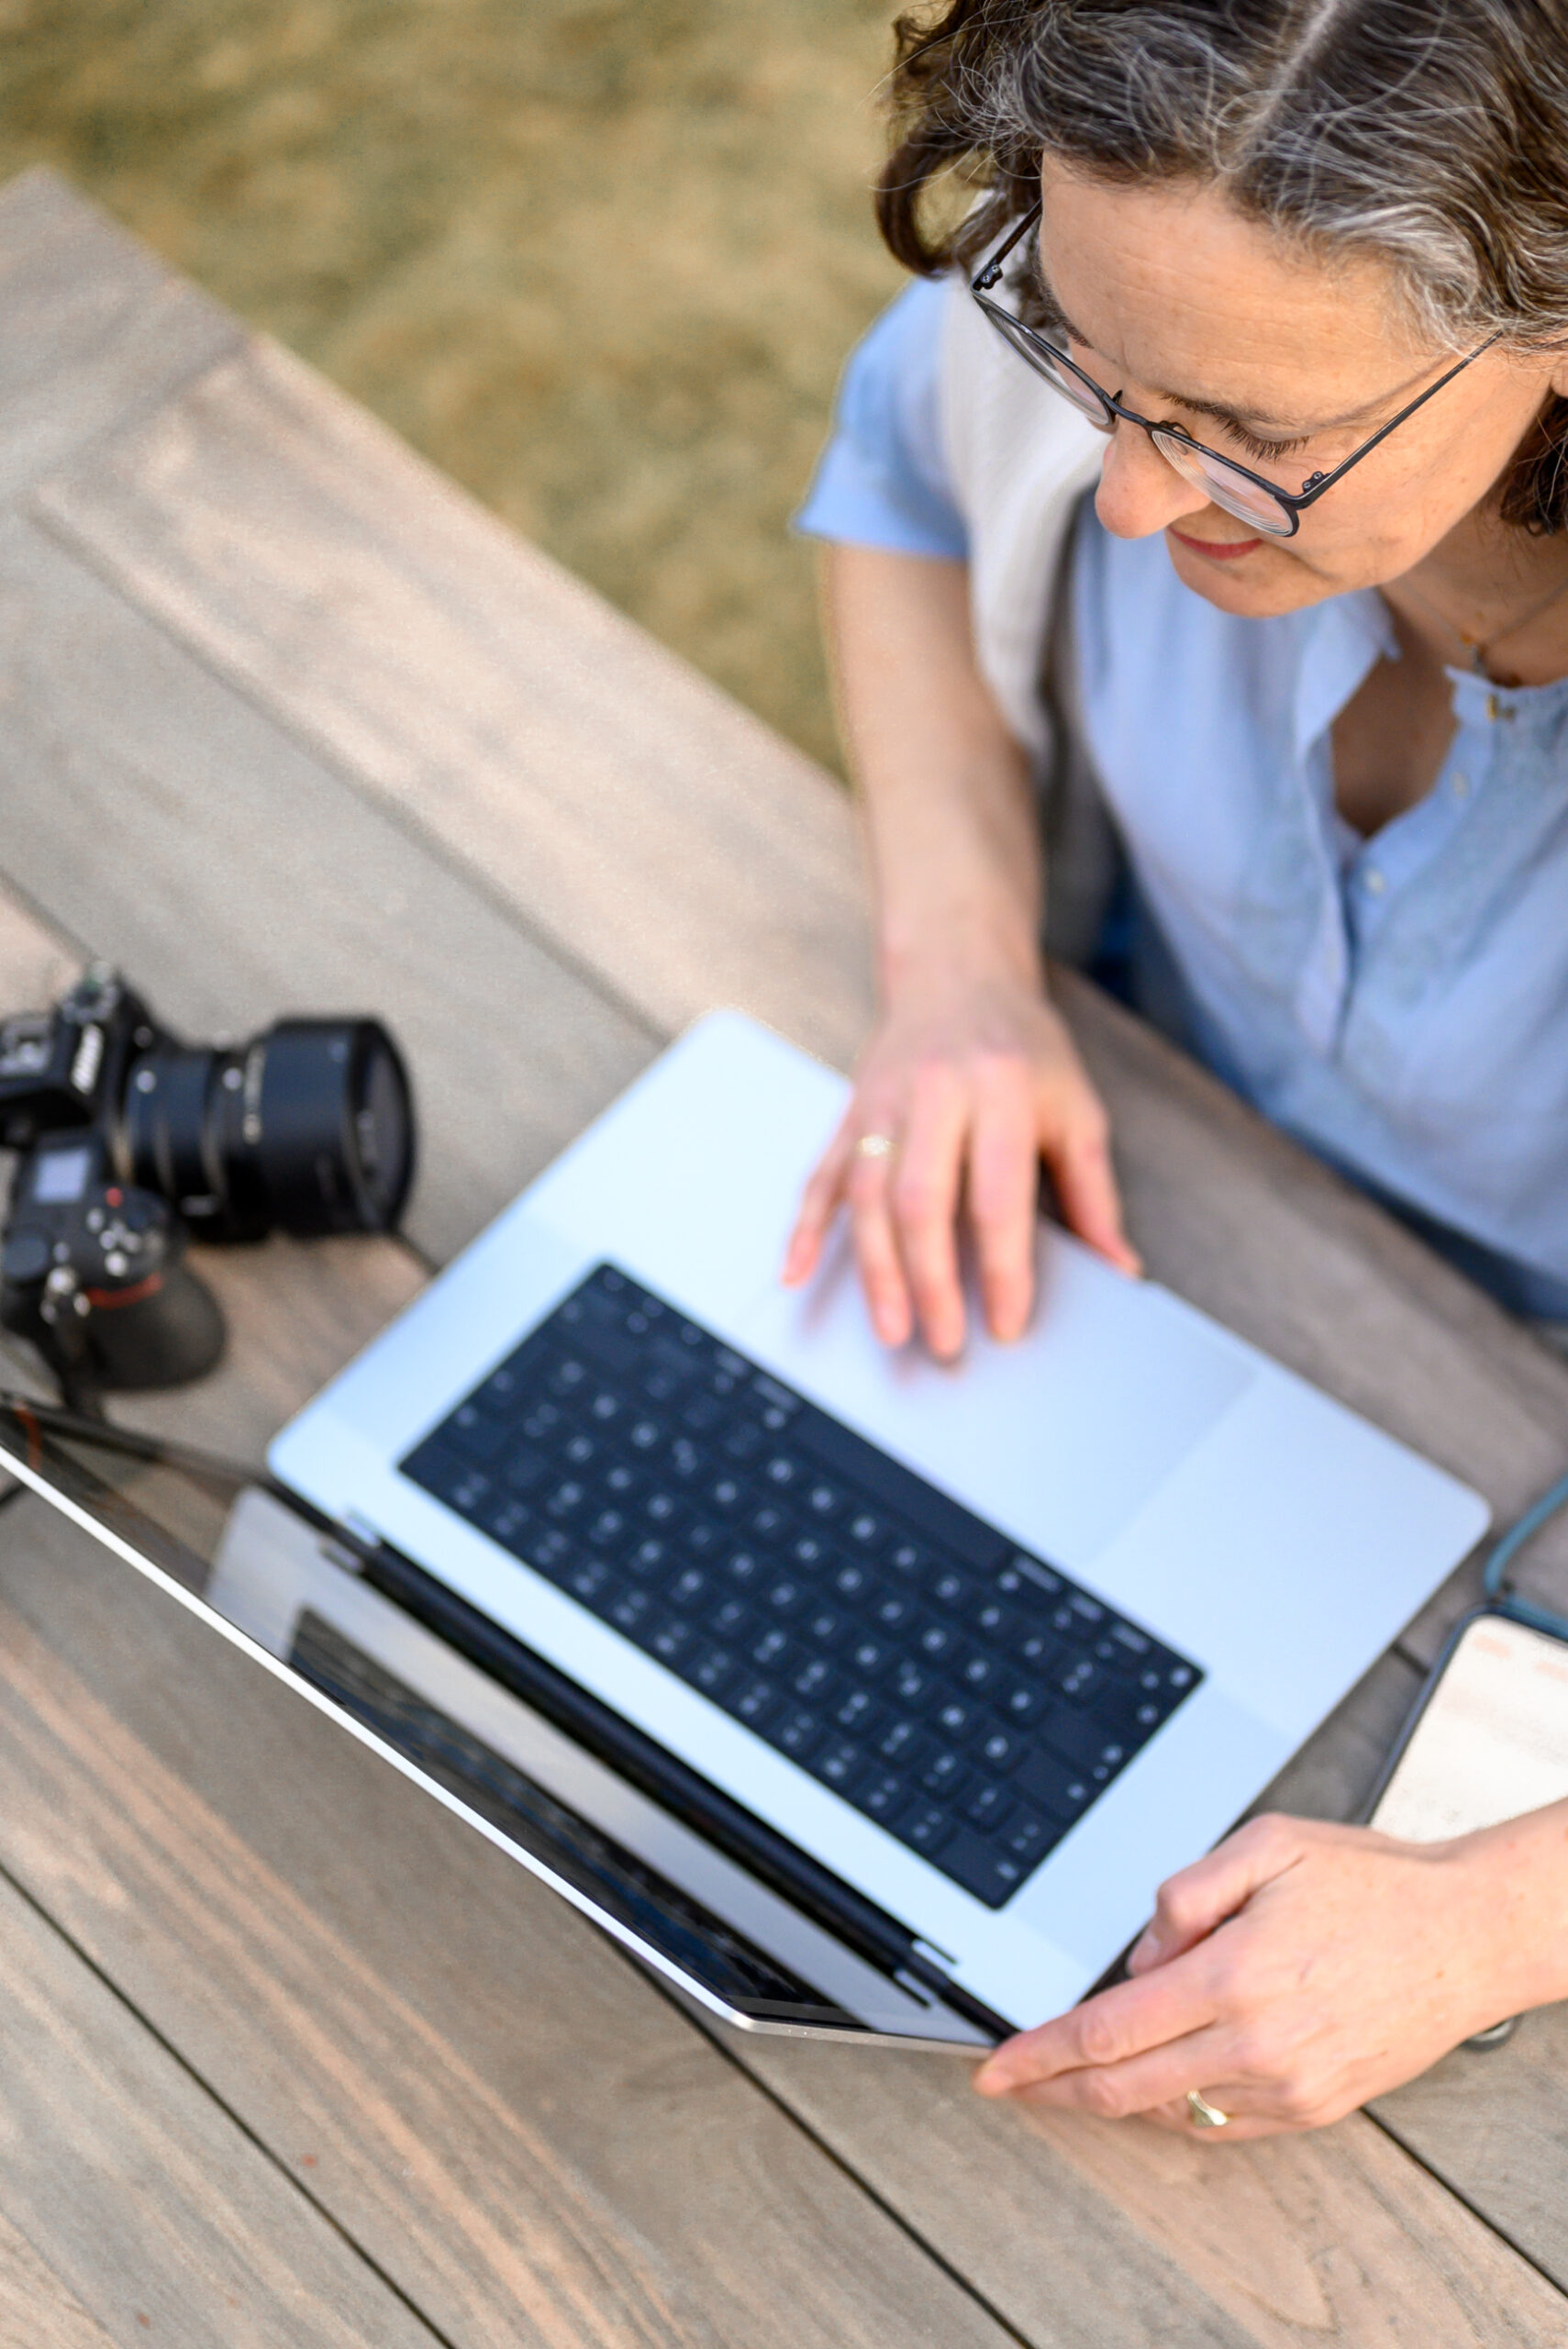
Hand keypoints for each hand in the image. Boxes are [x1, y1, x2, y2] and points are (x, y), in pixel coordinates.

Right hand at [782, 973, 1139, 1358]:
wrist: (957, 971)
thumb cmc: (1022, 1047)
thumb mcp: (1075, 1108)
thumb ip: (1094, 1193)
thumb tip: (1120, 1268)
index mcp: (1002, 1090)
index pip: (998, 1196)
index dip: (1004, 1269)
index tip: (1007, 1322)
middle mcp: (936, 1093)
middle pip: (922, 1202)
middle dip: (931, 1282)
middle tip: (943, 1341)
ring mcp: (883, 1102)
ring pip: (868, 1196)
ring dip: (875, 1270)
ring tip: (891, 1327)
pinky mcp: (850, 1113)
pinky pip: (820, 1175)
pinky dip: (804, 1227)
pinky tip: (795, 1272)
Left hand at [972, 1812, 1543, 2139]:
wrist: (1467, 1936)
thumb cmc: (1372, 1883)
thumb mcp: (1266, 1846)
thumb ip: (1183, 1896)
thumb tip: (1139, 1959)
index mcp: (1235, 1973)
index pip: (1107, 2031)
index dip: (1039, 2054)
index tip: (995, 2067)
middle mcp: (1258, 2042)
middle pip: (1123, 2089)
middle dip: (1054, 2091)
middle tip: (1012, 2083)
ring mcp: (1289, 2085)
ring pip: (1169, 2110)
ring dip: (1114, 2096)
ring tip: (1077, 2072)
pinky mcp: (1315, 2107)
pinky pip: (1220, 2122)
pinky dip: (1173, 2106)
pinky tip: (1154, 2082)